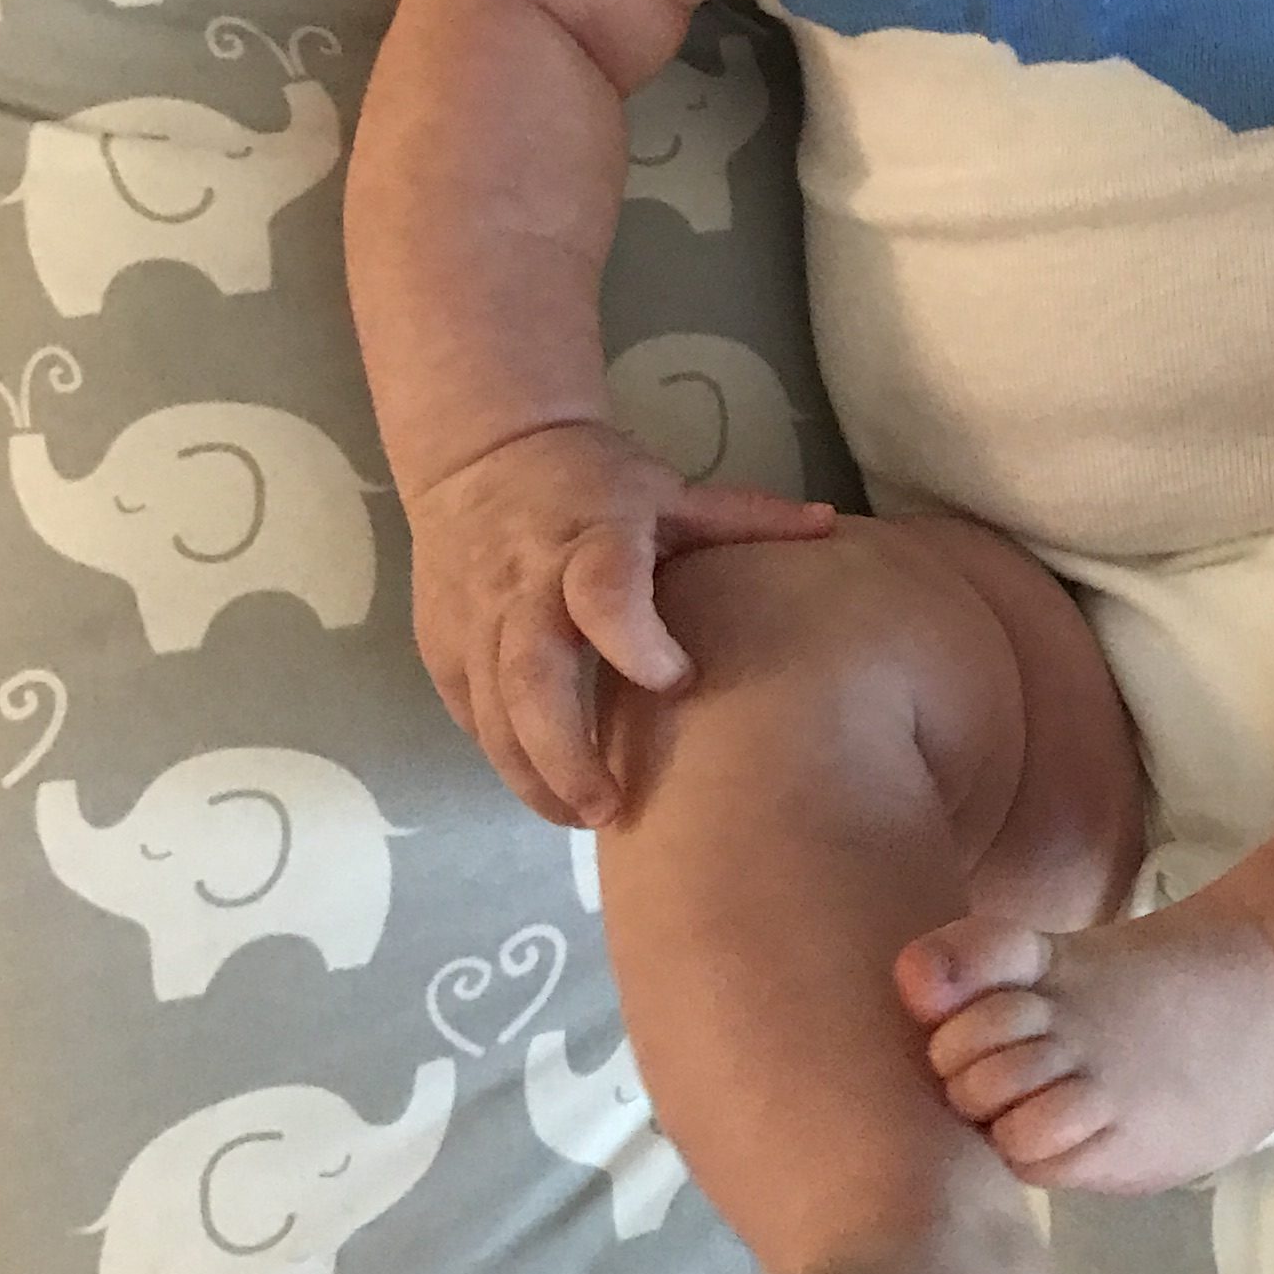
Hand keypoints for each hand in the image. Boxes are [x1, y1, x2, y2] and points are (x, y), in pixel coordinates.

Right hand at [407, 418, 838, 829]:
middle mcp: (525, 584)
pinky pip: (469, 714)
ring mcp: (474, 618)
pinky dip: (503, 756)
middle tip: (612, 809)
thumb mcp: (669, 491)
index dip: (636, 640)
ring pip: (492, 712)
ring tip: (584, 817)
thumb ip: (744, 517)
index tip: (678, 682)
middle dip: (567, 752)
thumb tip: (832, 527)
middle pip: (532, 676)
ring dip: (533, 775)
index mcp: (590, 538)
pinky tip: (543, 787)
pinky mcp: (441, 645)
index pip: (604, 591)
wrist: (482, 456)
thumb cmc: (597, 483)